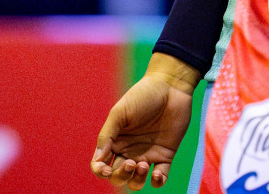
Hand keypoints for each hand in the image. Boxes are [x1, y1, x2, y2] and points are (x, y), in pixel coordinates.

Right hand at [90, 54, 199, 189]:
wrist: (171, 87)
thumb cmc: (143, 96)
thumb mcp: (120, 112)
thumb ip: (107, 136)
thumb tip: (98, 161)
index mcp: (115, 141)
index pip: (100, 165)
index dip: (100, 172)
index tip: (106, 169)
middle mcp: (129, 151)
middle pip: (118, 176)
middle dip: (121, 176)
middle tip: (131, 163)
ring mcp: (147, 154)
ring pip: (136, 181)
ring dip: (137, 180)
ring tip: (143, 165)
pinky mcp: (165, 155)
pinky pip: (160, 177)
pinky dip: (158, 182)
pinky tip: (157, 174)